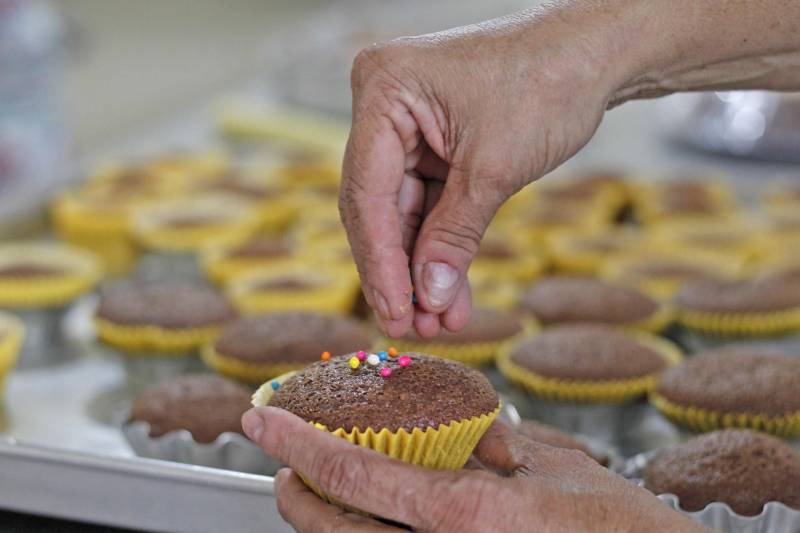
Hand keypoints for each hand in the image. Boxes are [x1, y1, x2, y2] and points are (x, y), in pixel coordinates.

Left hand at [242, 407, 705, 531]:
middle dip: (297, 493)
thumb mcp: (552, 462)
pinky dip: (367, 531)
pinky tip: (377, 512)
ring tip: (321, 486)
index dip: (299, 442)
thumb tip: (455, 420)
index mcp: (463, 512)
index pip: (354, 472)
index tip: (264, 419)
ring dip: (326, 517)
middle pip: (333, 529)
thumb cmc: (616, 524)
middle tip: (286, 462)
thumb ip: (492, 437)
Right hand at [338, 4, 632, 337]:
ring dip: (422, 268)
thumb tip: (426, 297)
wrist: (595, 54)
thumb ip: (453, 237)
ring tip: (437, 320)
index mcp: (383, 90)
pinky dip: (441, 246)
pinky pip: (427, 204)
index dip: (380, 262)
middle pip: (378, 207)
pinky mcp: (430, 144)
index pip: (366, 193)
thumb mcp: (495, 169)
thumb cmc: (548, 83)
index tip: (394, 314)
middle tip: (410, 327)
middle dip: (400, 272)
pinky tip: (449, 292)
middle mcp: (383, 105)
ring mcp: (405, 126)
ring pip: (403, 214)